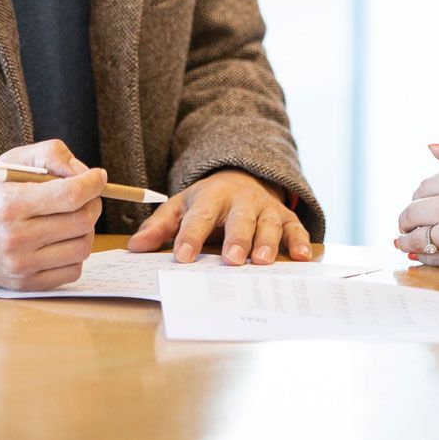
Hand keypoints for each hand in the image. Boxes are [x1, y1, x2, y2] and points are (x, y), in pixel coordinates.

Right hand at [0, 139, 104, 290]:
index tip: (98, 178)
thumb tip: (85, 174)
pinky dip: (74, 254)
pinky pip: (72, 271)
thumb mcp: (11, 160)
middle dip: (91, 204)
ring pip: (81, 247)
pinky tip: (60, 240)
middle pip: (81, 221)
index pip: (70, 195)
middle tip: (85, 197)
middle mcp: (15, 238)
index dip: (93, 184)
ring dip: (85, 230)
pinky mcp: (25, 284)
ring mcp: (20, 265)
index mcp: (11, 204)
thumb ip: (50, 155)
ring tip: (70, 218)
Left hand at [125, 168, 311, 264]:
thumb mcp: (181, 206)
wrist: (242, 177)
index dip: (191, 236)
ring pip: (269, 224)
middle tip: (232, 260)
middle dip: (236, 238)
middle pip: (240, 219)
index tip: (182, 257)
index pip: (200, 216)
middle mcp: (242, 200)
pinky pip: (296, 228)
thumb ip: (160, 226)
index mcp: (212, 197)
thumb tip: (135, 247)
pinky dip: (300, 241)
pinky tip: (302, 257)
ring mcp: (266, 208)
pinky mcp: (285, 217)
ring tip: (262, 262)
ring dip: (267, 242)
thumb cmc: (208, 201)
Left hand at [392, 142, 438, 270]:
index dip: (418, 200)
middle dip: (406, 220)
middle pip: (412, 213)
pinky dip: (421, 257)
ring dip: (407, 241)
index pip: (421, 190)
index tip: (420, 207)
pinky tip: (419, 256)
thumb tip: (430, 146)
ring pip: (416, 238)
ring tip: (404, 242)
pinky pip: (432, 258)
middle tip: (406, 226)